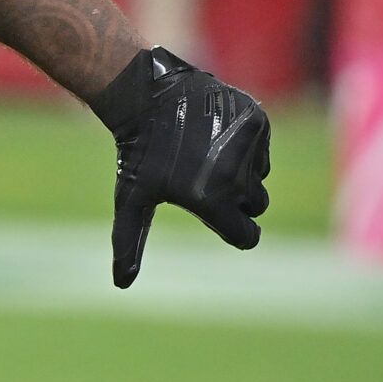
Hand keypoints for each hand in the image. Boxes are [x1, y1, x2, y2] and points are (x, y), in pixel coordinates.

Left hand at [89, 48, 270, 288]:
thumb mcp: (131, 198)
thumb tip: (121, 284)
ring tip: (204, 153)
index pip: (246, 236)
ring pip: (260, 175)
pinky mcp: (257, 121)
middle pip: (256, 205)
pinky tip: (214, 133)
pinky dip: (246, 145)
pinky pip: (262, 148)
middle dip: (236, 199)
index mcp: (211, 200)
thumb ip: (129, 242)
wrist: (146, 97)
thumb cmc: (137, 154)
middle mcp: (235, 175)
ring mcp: (248, 146)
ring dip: (240, 171)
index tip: (219, 218)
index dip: (234, 230)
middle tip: (202, 178)